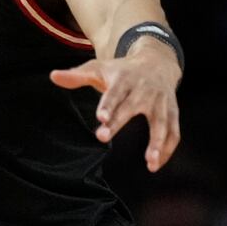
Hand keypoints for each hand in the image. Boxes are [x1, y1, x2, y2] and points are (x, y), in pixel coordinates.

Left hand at [50, 45, 181, 171]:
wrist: (155, 62)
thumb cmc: (121, 70)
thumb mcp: (98, 68)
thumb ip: (77, 75)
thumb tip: (52, 76)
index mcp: (124, 79)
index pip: (115, 93)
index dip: (108, 105)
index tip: (100, 118)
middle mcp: (144, 90)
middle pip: (132, 107)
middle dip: (120, 123)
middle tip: (104, 138)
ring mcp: (160, 102)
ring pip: (162, 123)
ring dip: (158, 143)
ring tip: (150, 163)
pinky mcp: (172, 112)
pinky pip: (174, 132)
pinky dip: (168, 149)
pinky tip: (157, 164)